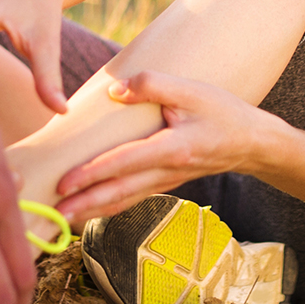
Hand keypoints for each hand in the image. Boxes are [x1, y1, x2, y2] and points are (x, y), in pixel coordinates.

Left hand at [53, 70, 278, 221]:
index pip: (124, 163)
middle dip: (84, 204)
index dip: (92, 173)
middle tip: (52, 214)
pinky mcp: (166, 182)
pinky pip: (133, 198)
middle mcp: (167, 172)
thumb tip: (113, 92)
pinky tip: (91, 209)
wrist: (252, 142)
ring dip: (92, 210)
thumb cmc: (223, 111)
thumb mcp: (192, 90)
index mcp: (172, 149)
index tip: (65, 182)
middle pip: (119, 192)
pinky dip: (110, 206)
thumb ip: (153, 84)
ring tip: (62, 219)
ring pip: (124, 201)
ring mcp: (167, 181)